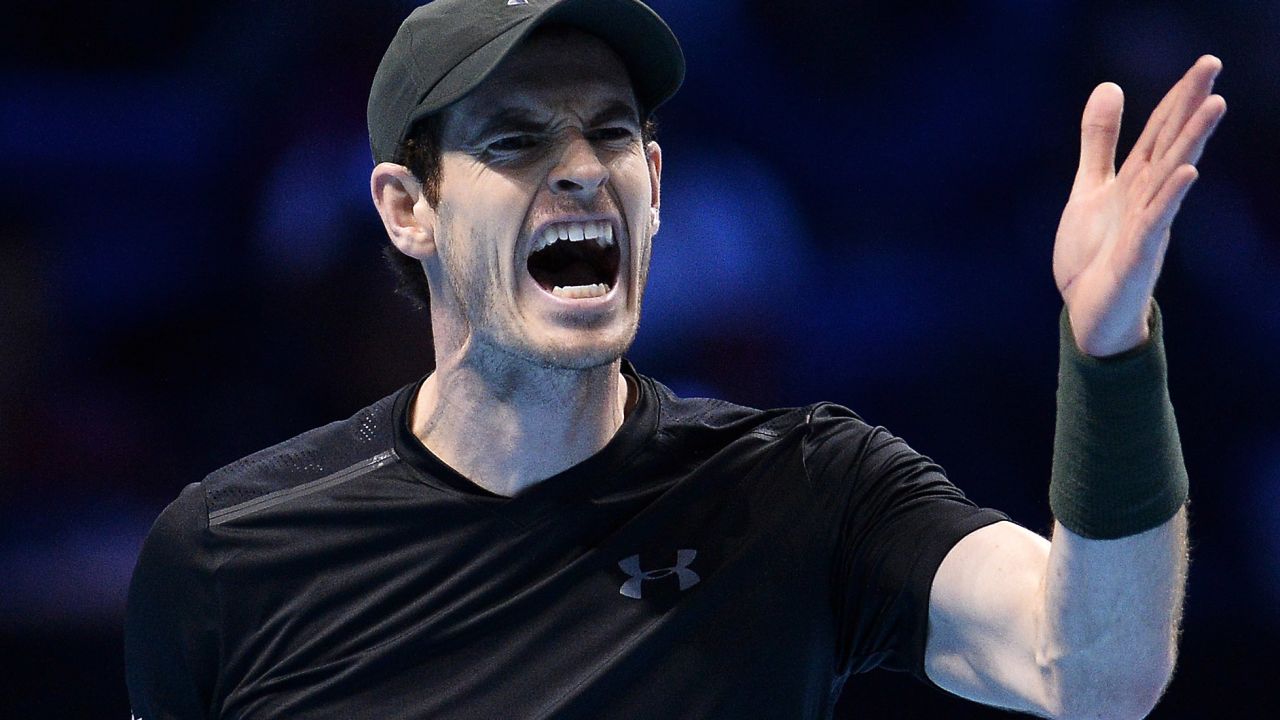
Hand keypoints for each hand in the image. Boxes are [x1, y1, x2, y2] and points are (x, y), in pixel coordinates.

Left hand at [1053, 56, 1225, 356]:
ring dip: (1191, 142)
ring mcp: (1147, 225)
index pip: (1160, 132)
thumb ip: (1100, 143)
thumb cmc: (1095, 253)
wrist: (1089, 312)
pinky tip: (1187, 173)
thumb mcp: (1090, 189)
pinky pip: (1156, 222)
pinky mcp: (1137, 254)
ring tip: (1214, 105)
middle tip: (1213, 66)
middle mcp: (1147, 197)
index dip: (1179, 97)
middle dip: (1191, 106)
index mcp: (1135, 181)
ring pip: (1171, 177)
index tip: (1206, 63)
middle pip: (1171, 145)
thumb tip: (1110, 86)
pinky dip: (1170, 197)